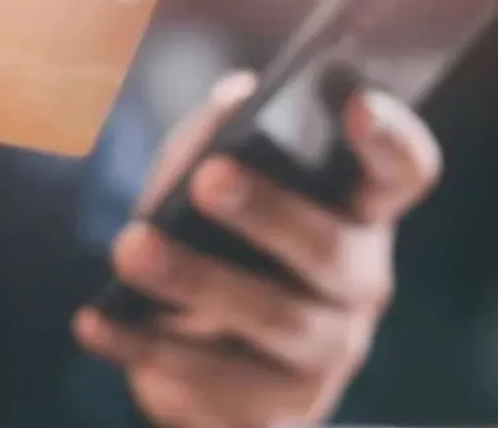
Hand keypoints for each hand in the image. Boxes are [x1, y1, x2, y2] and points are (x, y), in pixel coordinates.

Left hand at [75, 71, 440, 427]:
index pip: (400, 171)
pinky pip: (215, 384)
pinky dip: (147, 348)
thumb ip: (218, 139)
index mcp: (356, 212)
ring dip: (198, 280)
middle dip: (270, 212)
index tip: (355, 105)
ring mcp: (325, 355)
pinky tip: (97, 321)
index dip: (388, 139)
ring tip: (131, 249)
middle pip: (333, 250)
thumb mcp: (208, 183)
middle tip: (209, 177)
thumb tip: (234, 101)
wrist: (195, 355)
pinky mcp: (278, 413)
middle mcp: (358, 284)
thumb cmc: (213, 245)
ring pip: (275, 320)